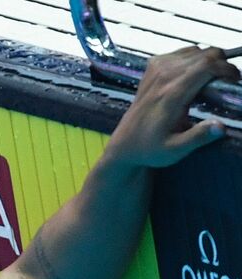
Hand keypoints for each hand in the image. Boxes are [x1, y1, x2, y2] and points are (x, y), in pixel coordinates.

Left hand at [105, 46, 239, 168]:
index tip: (236, 80)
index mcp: (171, 94)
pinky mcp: (152, 67)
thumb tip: (221, 126)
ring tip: (215, 79)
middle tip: (229, 81)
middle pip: (204, 54)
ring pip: (194, 50)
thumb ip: (198, 137)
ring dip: (209, 60)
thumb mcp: (176, 150)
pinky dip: (194, 58)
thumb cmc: (151, 148)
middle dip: (223, 63)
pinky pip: (181, 52)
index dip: (227, 69)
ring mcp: (156, 69)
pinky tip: (195, 75)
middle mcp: (163, 77)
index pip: (207, 66)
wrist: (125, 143)